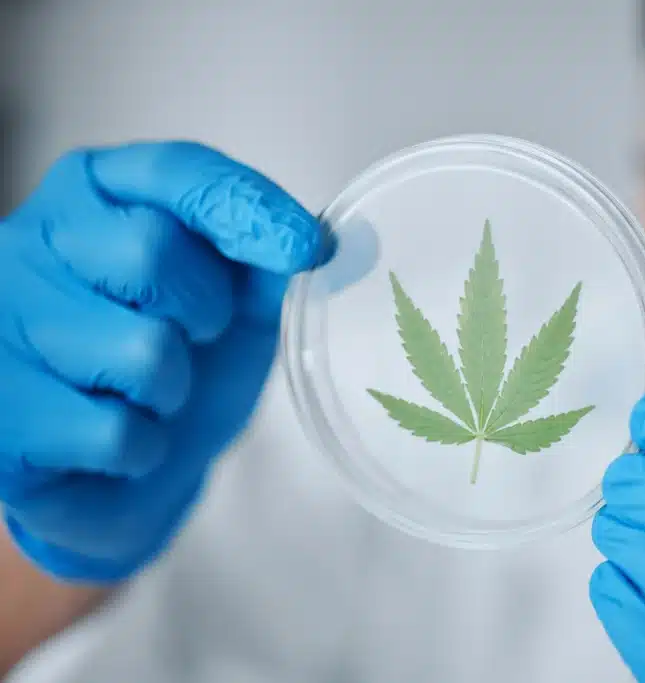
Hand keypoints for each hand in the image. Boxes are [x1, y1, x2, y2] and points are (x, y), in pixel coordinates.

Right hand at [0, 141, 326, 582]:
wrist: (113, 471)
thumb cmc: (176, 368)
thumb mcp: (235, 306)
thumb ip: (263, 265)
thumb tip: (315, 242)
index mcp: (94, 195)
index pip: (174, 172)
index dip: (245, 205)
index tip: (304, 246)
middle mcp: (30, 241)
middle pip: (150, 251)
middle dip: (202, 310)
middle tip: (193, 338)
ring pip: (140, 351)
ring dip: (173, 391)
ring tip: (146, 394)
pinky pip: (114, 431)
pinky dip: (141, 448)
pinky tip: (115, 441)